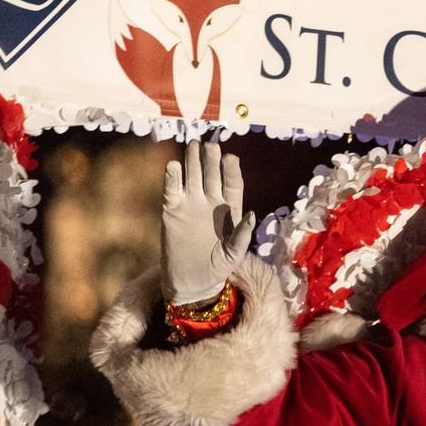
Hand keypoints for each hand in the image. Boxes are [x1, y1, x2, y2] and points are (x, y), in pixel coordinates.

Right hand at [161, 141, 254, 303]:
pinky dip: (172, 177)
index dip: (231, 170)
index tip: (230, 158)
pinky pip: (172, 189)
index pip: (232, 184)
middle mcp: (210, 201)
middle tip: (210, 145)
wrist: (191, 280)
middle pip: (211, 174)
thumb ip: (242, 235)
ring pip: (192, 176)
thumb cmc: (218, 266)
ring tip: (193, 146)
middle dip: (211, 159)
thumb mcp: (234, 253)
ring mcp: (190, 203)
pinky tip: (173, 165)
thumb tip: (253, 215)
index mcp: (229, 209)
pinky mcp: (172, 209)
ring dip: (192, 161)